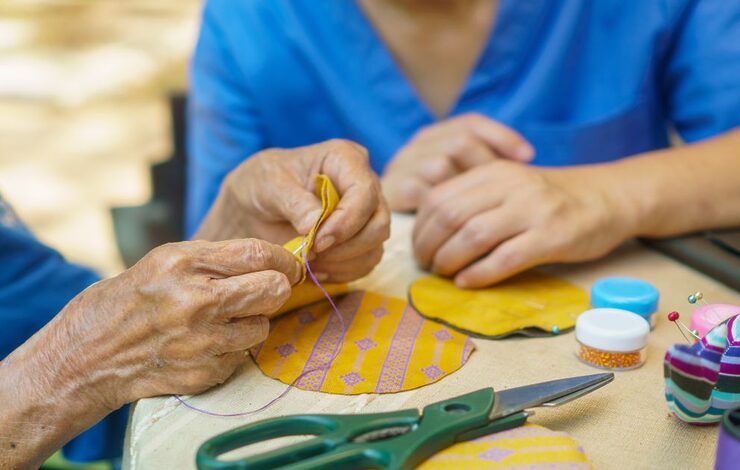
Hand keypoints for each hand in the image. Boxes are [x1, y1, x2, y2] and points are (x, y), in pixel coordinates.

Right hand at [48, 238, 301, 409]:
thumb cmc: (130, 299)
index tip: (290, 265)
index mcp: (183, 264)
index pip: (257, 254)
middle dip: (277, 288)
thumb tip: (270, 260)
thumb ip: (216, 258)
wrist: (90, 354)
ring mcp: (200, 341)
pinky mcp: (203, 373)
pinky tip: (206, 343)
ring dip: (252, 322)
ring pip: (262, 326)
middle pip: (272, 290)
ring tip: (226, 319)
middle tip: (268, 290)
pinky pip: (242, 356)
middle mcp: (195, 301)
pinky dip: (232, 349)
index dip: (283, 259)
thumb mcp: (166, 261)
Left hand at [197, 139, 389, 282]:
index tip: (317, 240)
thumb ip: (293, 202)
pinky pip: (365, 263)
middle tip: (312, 252)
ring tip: (310, 260)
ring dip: (343, 262)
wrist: (255, 207)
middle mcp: (364, 185)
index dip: (346, 221)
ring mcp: (366, 214)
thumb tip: (315, 225)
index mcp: (346, 159)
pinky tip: (317, 268)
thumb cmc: (262, 184)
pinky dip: (342, 272)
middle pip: (379, 223)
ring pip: (375, 247)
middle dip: (347, 246)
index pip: (365, 192)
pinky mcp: (361, 240)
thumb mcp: (269, 185)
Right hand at [381, 113, 533, 211]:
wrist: (375, 218)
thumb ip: (483, 166)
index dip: (502, 136)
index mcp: (435, 136)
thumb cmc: (436, 204)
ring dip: (464, 191)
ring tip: (482, 211)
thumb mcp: (459, 178)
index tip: (529, 157)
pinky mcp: (393, 190)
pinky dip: (445, 209)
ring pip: (442, 165)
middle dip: (485, 165)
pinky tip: (460, 226)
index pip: (471, 123)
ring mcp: (402, 165)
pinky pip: (424, 194)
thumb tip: (528, 158)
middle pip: (459, 141)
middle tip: (504, 192)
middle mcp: (417, 145)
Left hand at [412, 160, 635, 286]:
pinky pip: (504, 258)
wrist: (608, 197)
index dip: (420, 227)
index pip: (440, 197)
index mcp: (494, 172)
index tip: (418, 248)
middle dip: (429, 246)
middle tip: (426, 266)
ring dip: (450, 261)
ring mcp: (533, 210)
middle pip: (451, 216)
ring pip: (473, 236)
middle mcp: (510, 186)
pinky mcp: (552, 236)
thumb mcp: (510, 186)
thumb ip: (476, 199)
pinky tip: (467, 282)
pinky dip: (479, 274)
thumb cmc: (551, 198)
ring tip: (444, 275)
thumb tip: (430, 233)